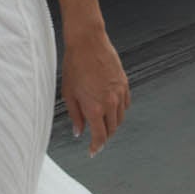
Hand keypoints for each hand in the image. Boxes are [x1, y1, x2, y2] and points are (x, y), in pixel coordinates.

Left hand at [61, 26, 129, 156]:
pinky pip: (125, 104)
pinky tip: (111, 108)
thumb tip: (78, 131)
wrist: (87, 42)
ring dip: (112, 124)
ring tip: (103, 123)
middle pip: (112, 129)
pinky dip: (120, 110)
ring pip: (120, 118)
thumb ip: (75, 115)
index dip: (96, 146)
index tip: (93, 151)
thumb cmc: (74, 65)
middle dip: (104, 136)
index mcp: (95, 108)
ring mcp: (119, 93)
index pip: (100, 136)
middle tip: (96, 138)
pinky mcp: (124, 83)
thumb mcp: (69, 94)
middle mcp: (110, 103)